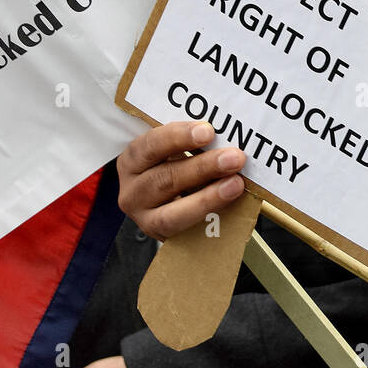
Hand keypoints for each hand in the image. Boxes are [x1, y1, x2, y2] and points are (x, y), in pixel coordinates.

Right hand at [117, 121, 245, 239]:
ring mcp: (144, 217)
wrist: (167, 205)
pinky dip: (207, 216)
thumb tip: (224, 137)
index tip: (207, 131)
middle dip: (203, 167)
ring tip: (235, 183)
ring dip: (209, 196)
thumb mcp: (171, 153)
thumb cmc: (171, 171)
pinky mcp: (160, 236)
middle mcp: (132, 190)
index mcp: (132, 160)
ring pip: (173, 211)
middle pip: (164, 178)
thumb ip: (191, 145)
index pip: (150, 145)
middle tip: (233, 158)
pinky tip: (227, 202)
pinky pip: (184, 230)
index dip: (178, 137)